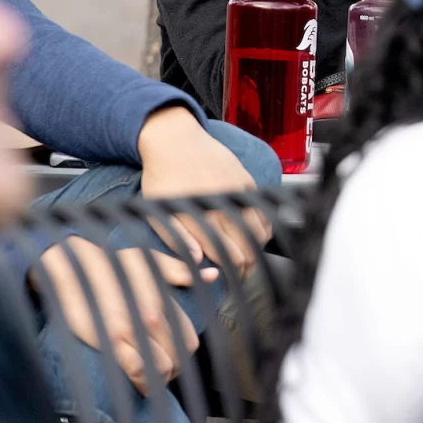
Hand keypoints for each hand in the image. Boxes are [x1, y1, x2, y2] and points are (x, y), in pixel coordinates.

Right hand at [37, 237, 199, 388]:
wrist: (73, 267)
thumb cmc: (110, 263)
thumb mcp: (148, 260)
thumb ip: (180, 270)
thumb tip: (212, 275)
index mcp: (164, 300)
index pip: (189, 338)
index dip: (183, 354)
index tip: (171, 358)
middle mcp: (154, 316)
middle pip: (180, 357)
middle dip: (173, 370)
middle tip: (160, 372)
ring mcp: (134, 330)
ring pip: (163, 368)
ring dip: (158, 380)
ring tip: (148, 380)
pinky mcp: (112, 342)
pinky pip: (138, 371)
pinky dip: (142, 382)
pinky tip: (137, 383)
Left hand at [137, 107, 271, 274]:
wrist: (174, 139)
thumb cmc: (162, 178)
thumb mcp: (159, 211)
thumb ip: (178, 239)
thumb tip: (199, 261)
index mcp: (202, 216)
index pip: (231, 257)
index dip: (233, 275)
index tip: (230, 282)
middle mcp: (224, 203)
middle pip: (250, 246)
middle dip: (248, 266)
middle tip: (240, 275)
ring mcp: (238, 190)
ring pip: (261, 229)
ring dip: (257, 246)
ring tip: (247, 255)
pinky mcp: (246, 179)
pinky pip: (263, 207)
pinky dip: (263, 224)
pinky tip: (254, 232)